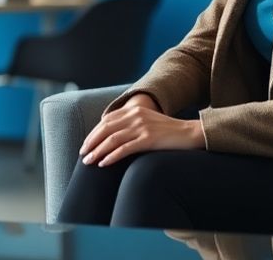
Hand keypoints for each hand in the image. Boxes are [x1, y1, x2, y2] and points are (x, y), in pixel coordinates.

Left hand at [78, 101, 203, 167]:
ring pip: (112, 139)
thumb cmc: (167, 131)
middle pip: (106, 129)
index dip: (94, 133)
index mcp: (134, 110)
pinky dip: (111, 156)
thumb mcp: (147, 121)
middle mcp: (136, 116)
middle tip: (83, 154)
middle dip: (91, 142)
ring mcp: (142, 127)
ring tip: (88, 161)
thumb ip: (131, 124)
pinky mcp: (149, 139)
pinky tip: (103, 163)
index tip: (86, 144)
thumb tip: (111, 136)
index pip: (106, 120)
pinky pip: (125, 149)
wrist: (190, 133)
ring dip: (97, 151)